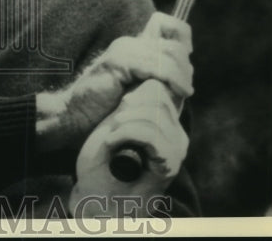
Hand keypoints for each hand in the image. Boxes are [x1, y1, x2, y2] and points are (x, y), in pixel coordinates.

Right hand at [36, 12, 192, 151]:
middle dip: (185, 67)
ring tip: (184, 92)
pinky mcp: (118, 62)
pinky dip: (172, 79)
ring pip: (168, 54)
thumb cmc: (106, 109)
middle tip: (185, 89)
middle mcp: (130, 43)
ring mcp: (123, 50)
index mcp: (135, 46)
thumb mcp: (137, 90)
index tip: (186, 67)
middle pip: (174, 43)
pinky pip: (155, 66)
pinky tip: (178, 92)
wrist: (74, 116)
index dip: (183, 39)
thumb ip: (157, 79)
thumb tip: (186, 77)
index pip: (168, 25)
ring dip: (181, 75)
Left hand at [67, 77, 188, 216]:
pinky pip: (150, 135)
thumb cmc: (102, 158)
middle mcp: (177, 136)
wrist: (95, 192)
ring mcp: (175, 150)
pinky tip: (112, 144)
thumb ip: (136, 101)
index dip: (137, 91)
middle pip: (159, 98)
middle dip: (130, 107)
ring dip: (124, 123)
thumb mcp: (119, 120)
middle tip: (113, 126)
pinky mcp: (169, 164)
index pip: (162, 88)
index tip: (119, 107)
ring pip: (153, 115)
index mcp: (167, 122)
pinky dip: (124, 135)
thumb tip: (152, 79)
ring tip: (111, 138)